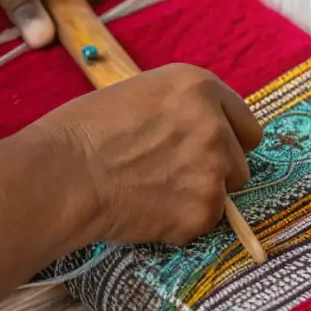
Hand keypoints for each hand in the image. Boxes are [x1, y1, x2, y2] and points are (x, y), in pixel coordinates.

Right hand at [41, 65, 263, 246]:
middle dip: (213, 173)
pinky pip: (202, 223)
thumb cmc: (86, 130)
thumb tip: (197, 131)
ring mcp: (213, 170)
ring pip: (223, 195)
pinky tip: (145, 211)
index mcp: (200, 86)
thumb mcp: (142, 94)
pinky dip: (179, 224)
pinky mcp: (202, 210)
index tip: (209, 152)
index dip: (226, 141)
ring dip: (197, 198)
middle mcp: (216, 125)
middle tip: (170, 176)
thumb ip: (182, 109)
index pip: (246, 125)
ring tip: (153, 193)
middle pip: (239, 163)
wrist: (64, 173)